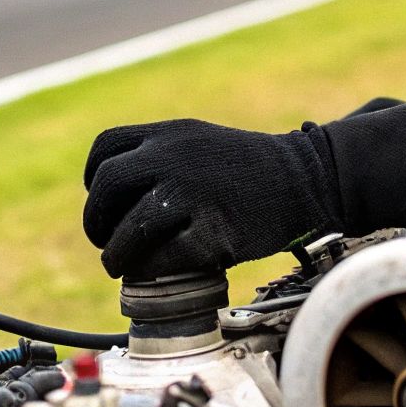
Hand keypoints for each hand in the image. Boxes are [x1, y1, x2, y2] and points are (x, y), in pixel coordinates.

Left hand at [81, 85, 405, 279]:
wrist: (311, 178)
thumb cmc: (254, 171)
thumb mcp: (201, 144)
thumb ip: (162, 161)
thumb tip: (119, 204)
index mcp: (169, 132)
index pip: (105, 151)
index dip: (94, 181)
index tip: (103, 204)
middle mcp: (173, 155)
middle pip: (108, 188)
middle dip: (97, 222)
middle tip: (106, 244)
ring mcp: (192, 190)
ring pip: (130, 228)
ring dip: (118, 254)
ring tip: (121, 266)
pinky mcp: (214, 229)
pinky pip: (164, 258)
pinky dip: (153, 271)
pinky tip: (160, 274)